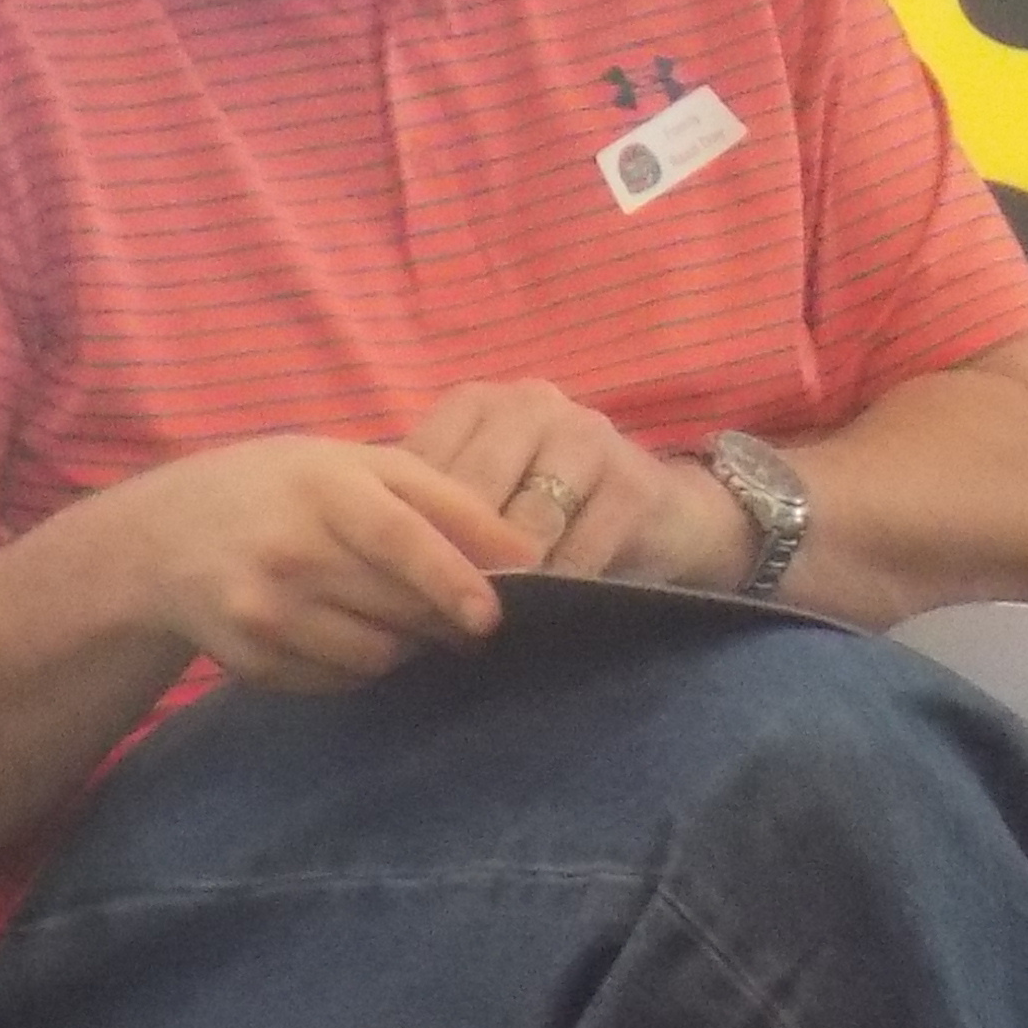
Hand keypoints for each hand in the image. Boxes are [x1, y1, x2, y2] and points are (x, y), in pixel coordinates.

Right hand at [90, 436, 528, 691]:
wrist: (163, 538)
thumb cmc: (284, 488)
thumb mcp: (356, 464)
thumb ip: (444, 498)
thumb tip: (529, 553)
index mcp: (324, 489)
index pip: (400, 539)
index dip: (452, 579)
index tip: (493, 614)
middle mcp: (290, 552)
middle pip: (399, 606)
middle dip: (448, 619)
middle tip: (470, 617)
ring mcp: (265, 613)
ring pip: (376, 655)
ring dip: (407, 645)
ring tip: (400, 616)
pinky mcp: (252, 662)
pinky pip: (340, 680)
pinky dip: (362, 665)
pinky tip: (348, 630)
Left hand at [401, 380, 749, 592]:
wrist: (667, 515)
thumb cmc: (552, 510)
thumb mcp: (486, 495)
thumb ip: (432, 512)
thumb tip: (361, 565)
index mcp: (478, 404)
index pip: (421, 467)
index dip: (404, 534)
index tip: (383, 591)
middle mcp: (531, 405)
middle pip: (470, 495)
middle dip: (451, 562)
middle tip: (428, 620)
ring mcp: (587, 437)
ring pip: (525, 525)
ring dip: (504, 582)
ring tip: (480, 624)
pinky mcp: (634, 483)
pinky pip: (580, 551)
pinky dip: (557, 589)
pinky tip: (541, 616)